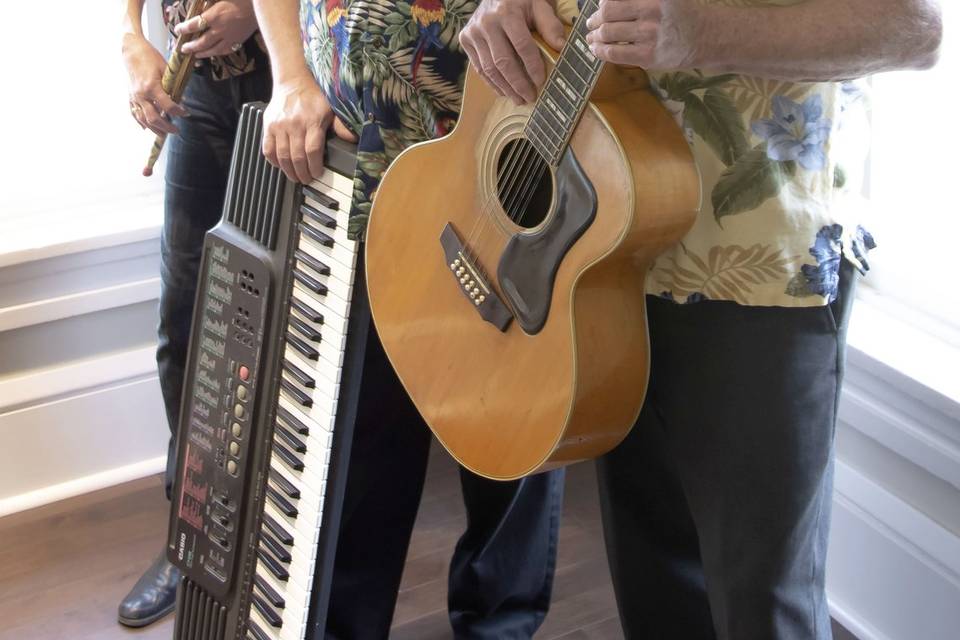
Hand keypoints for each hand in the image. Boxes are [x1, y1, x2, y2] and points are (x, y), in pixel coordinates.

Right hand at [122, 33, 188, 135]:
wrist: (131, 49)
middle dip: (167, 127)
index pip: (167, 106)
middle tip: (176, 130)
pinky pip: (134, 113)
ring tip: (164, 134)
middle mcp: (141, 94)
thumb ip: (173, 85)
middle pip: (154, 118)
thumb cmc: (150, 57)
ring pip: (143, 119)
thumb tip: (182, 99)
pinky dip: (141, 122)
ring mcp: (134, 96)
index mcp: (151, 86)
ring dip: (154, 128)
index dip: (179, 112)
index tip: (186, 113)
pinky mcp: (130, 96)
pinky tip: (147, 128)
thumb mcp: (165, 68)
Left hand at [177, 0, 258, 58]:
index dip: (184, 28)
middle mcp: (220, 29)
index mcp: (214, 16)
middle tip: (183, 49)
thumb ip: (207, 2)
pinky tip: (215, 53)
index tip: (178, 30)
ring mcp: (230, 37)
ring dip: (203, 53)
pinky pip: (226, 50)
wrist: (259, 7)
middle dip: (191, 46)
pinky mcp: (239, 40)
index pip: (194, 25)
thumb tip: (197, 3)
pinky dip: (218, 53)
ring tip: (196, 55)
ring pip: (214, 50)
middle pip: (202, 42)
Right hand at [262, 77, 357, 182]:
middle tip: (306, 180)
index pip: (313, 151)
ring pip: (282, 156)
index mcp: (312, 121)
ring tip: (295, 177)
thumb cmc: (314, 97)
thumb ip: (341, 126)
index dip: (315, 167)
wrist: (293, 81)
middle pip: (297, 157)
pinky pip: (268, 149)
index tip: (317, 174)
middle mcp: (294, 124)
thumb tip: (353, 139)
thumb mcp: (332, 109)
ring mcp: (279, 125)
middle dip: (303, 173)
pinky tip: (281, 165)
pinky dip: (274, 161)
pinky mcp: (267, 125)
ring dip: (289, 171)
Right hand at [460, 0, 565, 104]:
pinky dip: (492, 83)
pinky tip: (504, 91)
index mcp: (507, 12)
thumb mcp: (539, 5)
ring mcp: (473, 32)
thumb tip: (561, 47)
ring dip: (505, 88)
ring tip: (518, 99)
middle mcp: (486, 23)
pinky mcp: (465, 39)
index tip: (541, 81)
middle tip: (530, 97)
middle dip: (518, 83)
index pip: (522, 46)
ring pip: (489, 68)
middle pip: (503, 61)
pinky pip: (479, 68)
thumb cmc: (521, 1)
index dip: (532, 66)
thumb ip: (550, 25)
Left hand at [584, 0, 699, 68]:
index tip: (601, 4)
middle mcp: (651, 11)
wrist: (709, 37)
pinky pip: (615, 54)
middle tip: (591, 21)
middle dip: (595, 17)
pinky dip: (601, 51)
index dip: (603, 1)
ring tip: (591, 36)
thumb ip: (640, 0)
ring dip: (595, 35)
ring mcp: (649, 35)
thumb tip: (608, 2)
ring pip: (609, 33)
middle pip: (608, 11)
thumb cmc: (685, 14)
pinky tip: (596, 49)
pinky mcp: (649, 56)